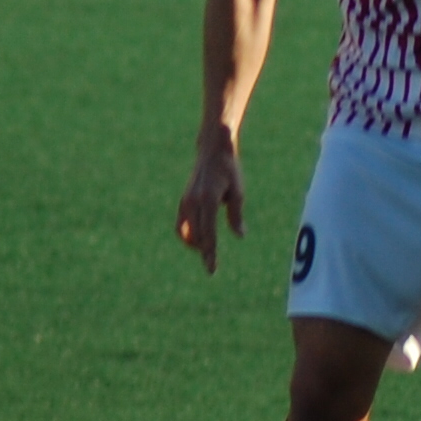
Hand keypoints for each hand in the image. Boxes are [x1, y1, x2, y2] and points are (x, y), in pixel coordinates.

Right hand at [176, 128, 243, 273]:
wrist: (212, 150)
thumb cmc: (229, 170)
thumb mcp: (238, 191)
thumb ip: (236, 215)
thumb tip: (240, 236)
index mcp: (207, 200)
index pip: (208, 234)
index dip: (210, 253)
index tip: (211, 269)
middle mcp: (192, 202)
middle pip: (196, 236)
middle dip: (203, 252)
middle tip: (211, 267)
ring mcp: (185, 202)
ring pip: (185, 233)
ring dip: (195, 244)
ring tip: (207, 250)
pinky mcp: (183, 201)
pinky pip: (181, 225)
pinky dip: (188, 235)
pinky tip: (199, 238)